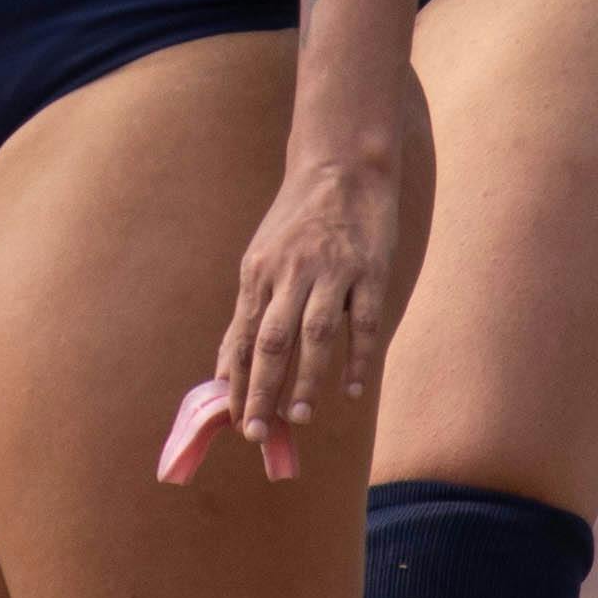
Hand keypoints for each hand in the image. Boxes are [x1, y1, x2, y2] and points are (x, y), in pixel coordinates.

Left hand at [210, 136, 406, 472]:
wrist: (343, 166)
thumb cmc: (298, 222)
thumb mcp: (262, 259)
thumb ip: (249, 313)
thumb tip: (226, 370)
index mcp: (259, 272)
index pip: (244, 337)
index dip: (239, 381)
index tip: (235, 421)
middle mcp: (291, 272)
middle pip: (272, 339)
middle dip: (262, 388)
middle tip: (256, 431)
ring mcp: (333, 270)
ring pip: (316, 334)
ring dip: (306, 379)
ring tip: (299, 418)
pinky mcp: (371, 269)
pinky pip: (363, 321)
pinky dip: (357, 358)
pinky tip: (352, 390)